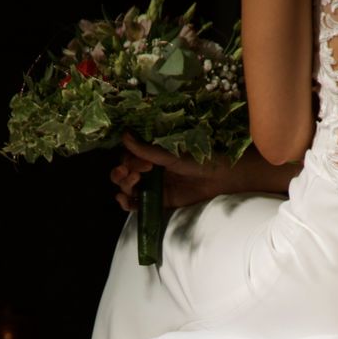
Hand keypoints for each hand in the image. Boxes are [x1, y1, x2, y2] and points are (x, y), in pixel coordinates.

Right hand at [110, 133, 232, 210]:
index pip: (127, 158)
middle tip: (130, 174)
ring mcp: (151, 186)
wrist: (217, 178)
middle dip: (120, 174)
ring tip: (134, 183)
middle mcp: (147, 170)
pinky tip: (125, 199)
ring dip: (124, 186)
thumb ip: (146, 149)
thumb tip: (124, 134)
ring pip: (126, 188)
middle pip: (122, 174)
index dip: (128, 162)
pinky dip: (126, 203)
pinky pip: (135, 204)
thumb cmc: (196, 160)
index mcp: (149, 156)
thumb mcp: (169, 155)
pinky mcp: (157, 201)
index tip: (144, 164)